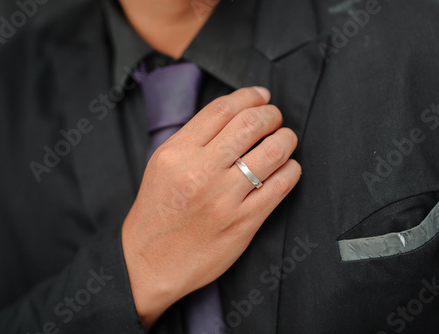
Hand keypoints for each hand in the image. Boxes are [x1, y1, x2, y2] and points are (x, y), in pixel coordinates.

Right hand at [121, 87, 300, 328]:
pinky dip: (291, 170)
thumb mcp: (161, 167)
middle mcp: (201, 171)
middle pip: (251, 124)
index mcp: (177, 153)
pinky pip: (280, 186)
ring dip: (286, 139)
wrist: (148, 263)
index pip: (222, 109)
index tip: (261, 96)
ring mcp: (224, 198)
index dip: (249, 96)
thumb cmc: (156, 214)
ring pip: (272, 151)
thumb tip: (232, 118)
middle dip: (271, 114)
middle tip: (275, 117)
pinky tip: (288, 168)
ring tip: (285, 139)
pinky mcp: (243, 222)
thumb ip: (192, 140)